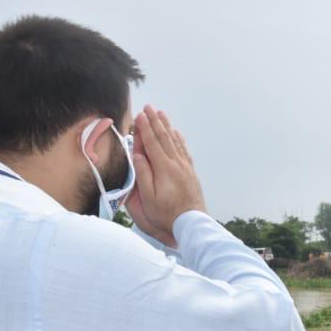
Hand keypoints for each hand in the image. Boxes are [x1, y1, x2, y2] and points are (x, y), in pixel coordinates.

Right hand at [127, 105, 205, 245]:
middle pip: (164, 138)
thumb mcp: (148, 198)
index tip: (139, 115)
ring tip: (162, 114)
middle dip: (155, 121)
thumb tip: (138, 155)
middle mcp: (177, 164)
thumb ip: (143, 175)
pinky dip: (179, 139)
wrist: (191, 223)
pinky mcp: (191, 172)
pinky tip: (176, 133)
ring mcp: (185, 167)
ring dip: (167, 126)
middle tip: (149, 107)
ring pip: (175, 141)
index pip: (152, 143)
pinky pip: (184, 150)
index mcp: (164, 169)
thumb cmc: (166, 215)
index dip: (145, 128)